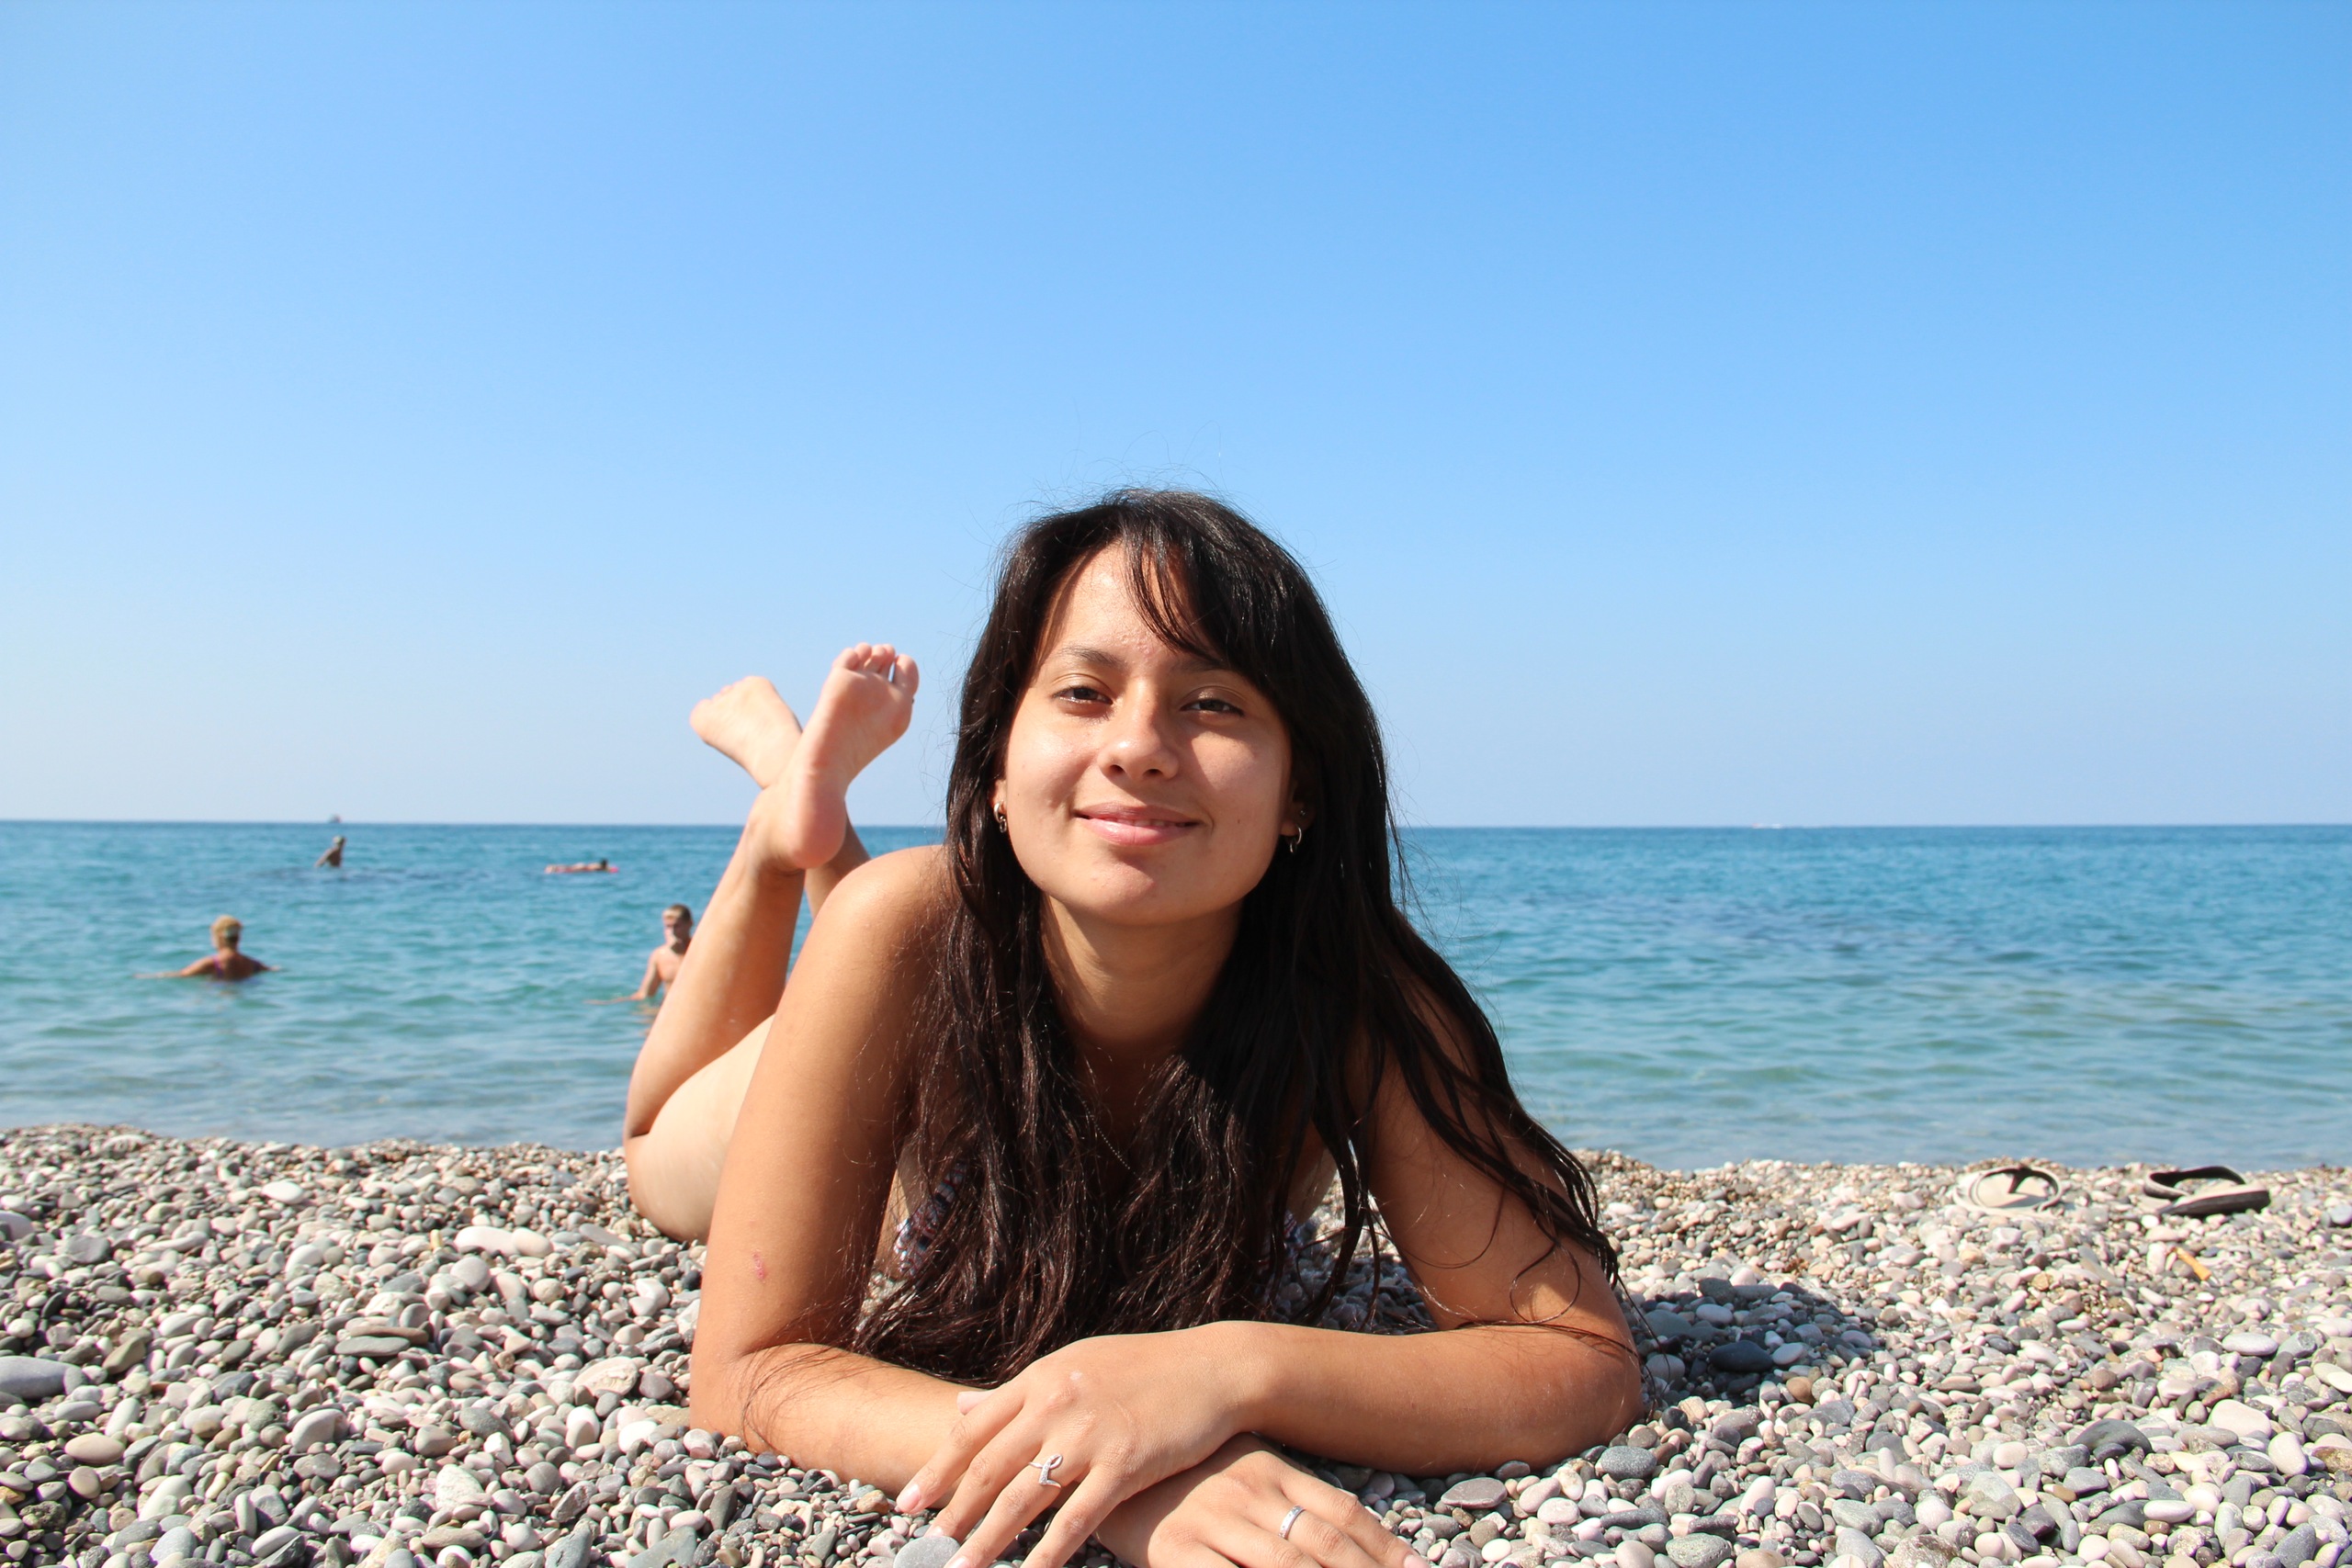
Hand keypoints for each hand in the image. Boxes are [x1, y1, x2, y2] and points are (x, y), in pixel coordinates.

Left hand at [898, 1325, 1255, 1567]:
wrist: (1213, 1369)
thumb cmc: (1144, 1369)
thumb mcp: (1074, 1366)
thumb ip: (1019, 1392)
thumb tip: (962, 1406)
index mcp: (1040, 1378)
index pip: (973, 1429)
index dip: (937, 1469)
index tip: (906, 1503)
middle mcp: (1056, 1404)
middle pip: (990, 1467)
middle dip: (953, 1512)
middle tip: (925, 1547)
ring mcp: (1089, 1435)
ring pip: (1024, 1498)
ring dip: (988, 1539)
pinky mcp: (1125, 1465)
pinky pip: (1077, 1520)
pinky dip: (1049, 1553)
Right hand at [1097, 1437, 1427, 1567]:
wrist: (1102, 1456)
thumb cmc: (1178, 1470)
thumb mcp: (1237, 1468)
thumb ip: (1285, 1495)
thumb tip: (1339, 1533)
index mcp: (1270, 1470)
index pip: (1342, 1514)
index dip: (1384, 1549)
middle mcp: (1249, 1494)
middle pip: (1325, 1547)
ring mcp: (1213, 1523)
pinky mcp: (1176, 1551)